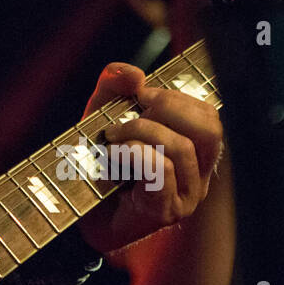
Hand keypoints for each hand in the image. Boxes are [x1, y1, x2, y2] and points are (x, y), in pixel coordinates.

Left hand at [76, 62, 222, 254]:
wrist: (74, 209)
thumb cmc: (94, 163)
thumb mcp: (102, 114)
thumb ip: (115, 87)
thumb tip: (135, 73)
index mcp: (193, 153)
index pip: (209, 117)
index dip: (177, 97)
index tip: (142, 94)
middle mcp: (197, 176)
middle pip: (208, 130)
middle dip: (168, 108)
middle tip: (133, 110)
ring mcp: (184, 197)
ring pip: (182, 148)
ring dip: (140, 131)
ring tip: (112, 138)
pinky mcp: (165, 211)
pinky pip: (160, 169)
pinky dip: (132, 153)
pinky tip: (112, 155)